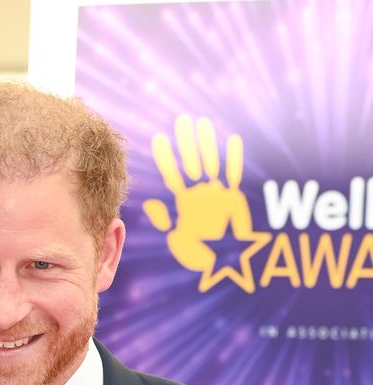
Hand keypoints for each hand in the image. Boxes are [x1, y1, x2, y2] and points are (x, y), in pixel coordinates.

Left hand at [143, 115, 252, 271]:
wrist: (224, 263)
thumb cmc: (200, 255)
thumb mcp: (179, 239)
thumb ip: (165, 221)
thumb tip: (150, 204)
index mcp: (184, 203)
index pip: (173, 175)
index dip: (167, 157)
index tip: (159, 139)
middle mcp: (200, 194)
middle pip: (192, 162)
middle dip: (187, 142)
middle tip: (182, 120)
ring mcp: (217, 194)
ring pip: (212, 163)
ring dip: (207, 144)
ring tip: (203, 123)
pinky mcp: (234, 198)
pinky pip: (234, 175)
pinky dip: (235, 159)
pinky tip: (234, 140)